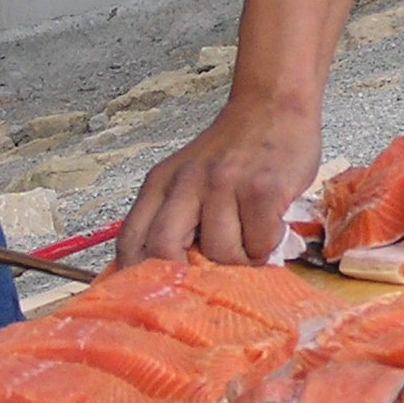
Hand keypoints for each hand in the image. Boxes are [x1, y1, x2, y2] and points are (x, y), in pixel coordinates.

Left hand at [118, 97, 323, 265]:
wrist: (272, 105)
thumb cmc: (234, 149)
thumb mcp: (188, 174)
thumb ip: (175, 214)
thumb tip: (169, 276)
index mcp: (161, 182)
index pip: (131, 239)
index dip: (135, 277)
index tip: (152, 298)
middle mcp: (187, 182)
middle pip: (163, 249)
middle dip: (184, 278)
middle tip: (209, 284)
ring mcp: (224, 185)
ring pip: (219, 252)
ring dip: (239, 261)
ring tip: (251, 244)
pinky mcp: (262, 189)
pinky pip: (258, 243)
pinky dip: (266, 247)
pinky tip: (271, 229)